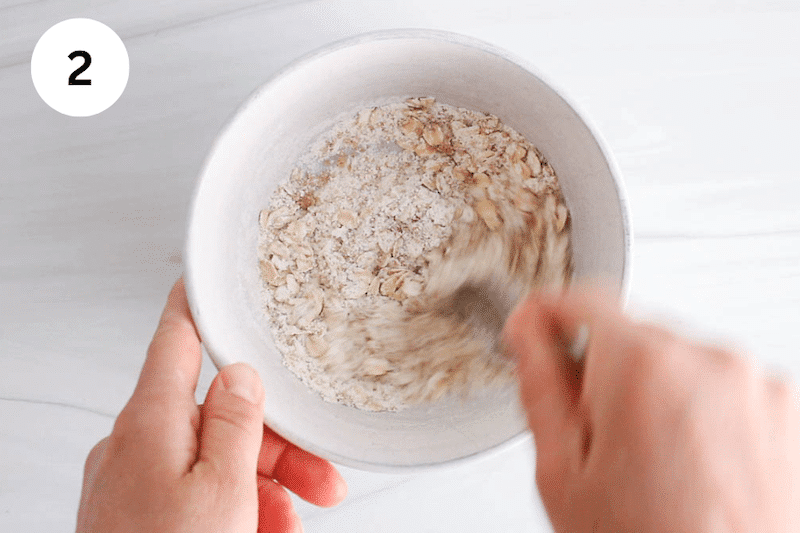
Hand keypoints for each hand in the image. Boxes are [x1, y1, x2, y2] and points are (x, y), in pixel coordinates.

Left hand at [77, 279, 346, 532]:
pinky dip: (238, 508)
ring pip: (216, 460)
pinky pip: (199, 493)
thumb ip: (234, 421)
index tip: (208, 276)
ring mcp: (137, 482)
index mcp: (150, 422)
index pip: (175, 339)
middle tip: (322, 478)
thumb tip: (239, 374)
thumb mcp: (221, 488)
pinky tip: (267, 532)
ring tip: (297, 522)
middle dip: (277, 444)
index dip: (196, 303)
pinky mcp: (142, 513)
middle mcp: (137, 445)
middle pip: (218, 416)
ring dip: (266, 486)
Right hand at [503, 290, 799, 531]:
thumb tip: (528, 332)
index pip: (581, 300)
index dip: (545, 317)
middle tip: (599, 441)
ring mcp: (758, 383)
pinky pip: (723, 386)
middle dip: (606, 373)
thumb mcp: (563, 473)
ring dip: (657, 393)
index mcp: (643, 366)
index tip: (533, 331)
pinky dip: (702, 412)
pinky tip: (693, 467)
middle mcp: (710, 360)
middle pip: (632, 337)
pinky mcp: (787, 408)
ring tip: (655, 466)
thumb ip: (539, 384)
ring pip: (678, 362)